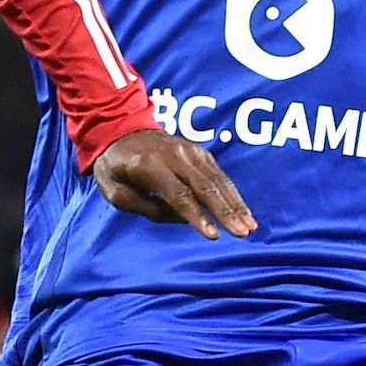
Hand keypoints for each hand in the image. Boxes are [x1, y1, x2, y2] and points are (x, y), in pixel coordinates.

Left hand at [91, 129, 256, 239]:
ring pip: (217, 180)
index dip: (197, 217)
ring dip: (236, 204)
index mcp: (149, 165)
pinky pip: (218, 174)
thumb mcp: (116, 194)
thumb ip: (148, 209)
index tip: (214, 236)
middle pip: (205, 187)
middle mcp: (173, 155)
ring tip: (250, 226)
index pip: (178, 195)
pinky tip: (242, 211)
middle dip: (226, 212)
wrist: (119, 130)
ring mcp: (189, 150)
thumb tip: (184, 219)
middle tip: (243, 233)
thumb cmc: (115, 169)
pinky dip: (232, 193)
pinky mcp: (199, 151)